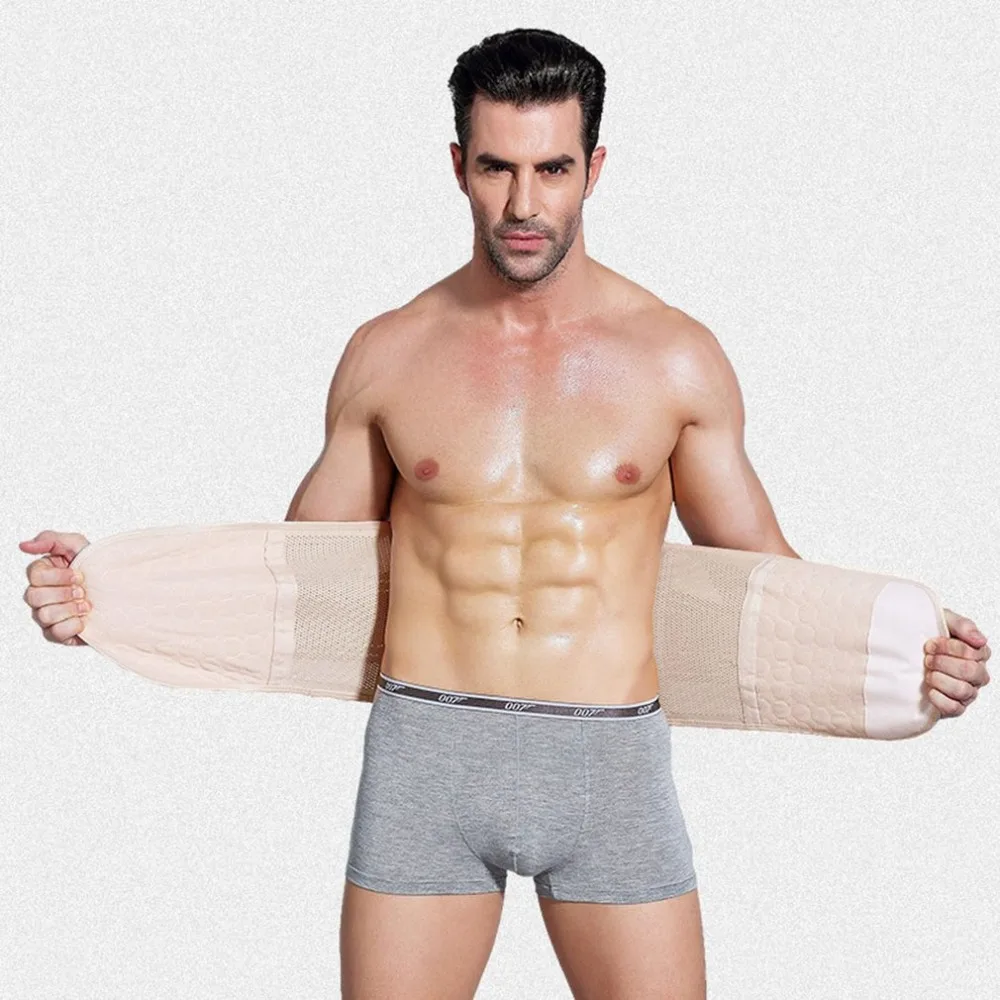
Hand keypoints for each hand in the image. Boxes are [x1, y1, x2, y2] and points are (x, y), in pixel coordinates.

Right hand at [20, 531, 91, 645]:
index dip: (58, 576)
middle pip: (34, 596)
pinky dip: (73, 625)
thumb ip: (50, 540)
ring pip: (44, 615)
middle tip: (83, 591)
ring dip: (71, 609)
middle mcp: (38, 596)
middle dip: (65, 593)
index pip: (34, 575)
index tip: (79, 575)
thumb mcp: (78, 545)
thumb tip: (23, 545)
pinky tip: (85, 620)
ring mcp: (45, 616)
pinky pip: (55, 633)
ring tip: (87, 605)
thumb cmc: (96, 567)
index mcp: (41, 574)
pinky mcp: (56, 634)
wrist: (120, 592)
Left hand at [924, 609, 991, 716]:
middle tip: (927, 658)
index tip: (930, 644)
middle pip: (970, 671)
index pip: (973, 652)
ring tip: (928, 673)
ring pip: (963, 690)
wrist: (907, 651)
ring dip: (940, 679)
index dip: (948, 647)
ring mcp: (968, 692)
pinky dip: (939, 699)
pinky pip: (954, 708)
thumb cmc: (929, 637)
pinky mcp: (955, 707)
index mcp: (978, 653)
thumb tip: (979, 639)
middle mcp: (977, 674)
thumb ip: (963, 625)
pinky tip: (930, 690)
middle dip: (943, 662)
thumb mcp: (943, 621)